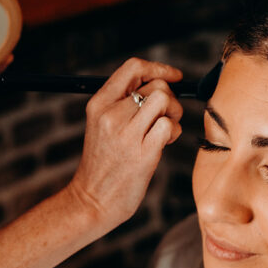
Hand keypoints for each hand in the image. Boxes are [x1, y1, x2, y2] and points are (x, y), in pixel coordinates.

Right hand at [65, 56, 183, 234]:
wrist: (92, 200)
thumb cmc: (104, 164)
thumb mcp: (102, 125)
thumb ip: (124, 103)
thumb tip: (162, 85)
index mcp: (99, 103)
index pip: (133, 68)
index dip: (159, 69)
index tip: (175, 77)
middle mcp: (111, 114)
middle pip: (157, 86)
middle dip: (171, 99)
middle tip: (166, 118)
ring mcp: (126, 133)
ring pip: (165, 101)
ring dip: (174, 115)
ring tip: (165, 132)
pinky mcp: (143, 152)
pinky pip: (170, 126)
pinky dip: (175, 133)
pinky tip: (165, 144)